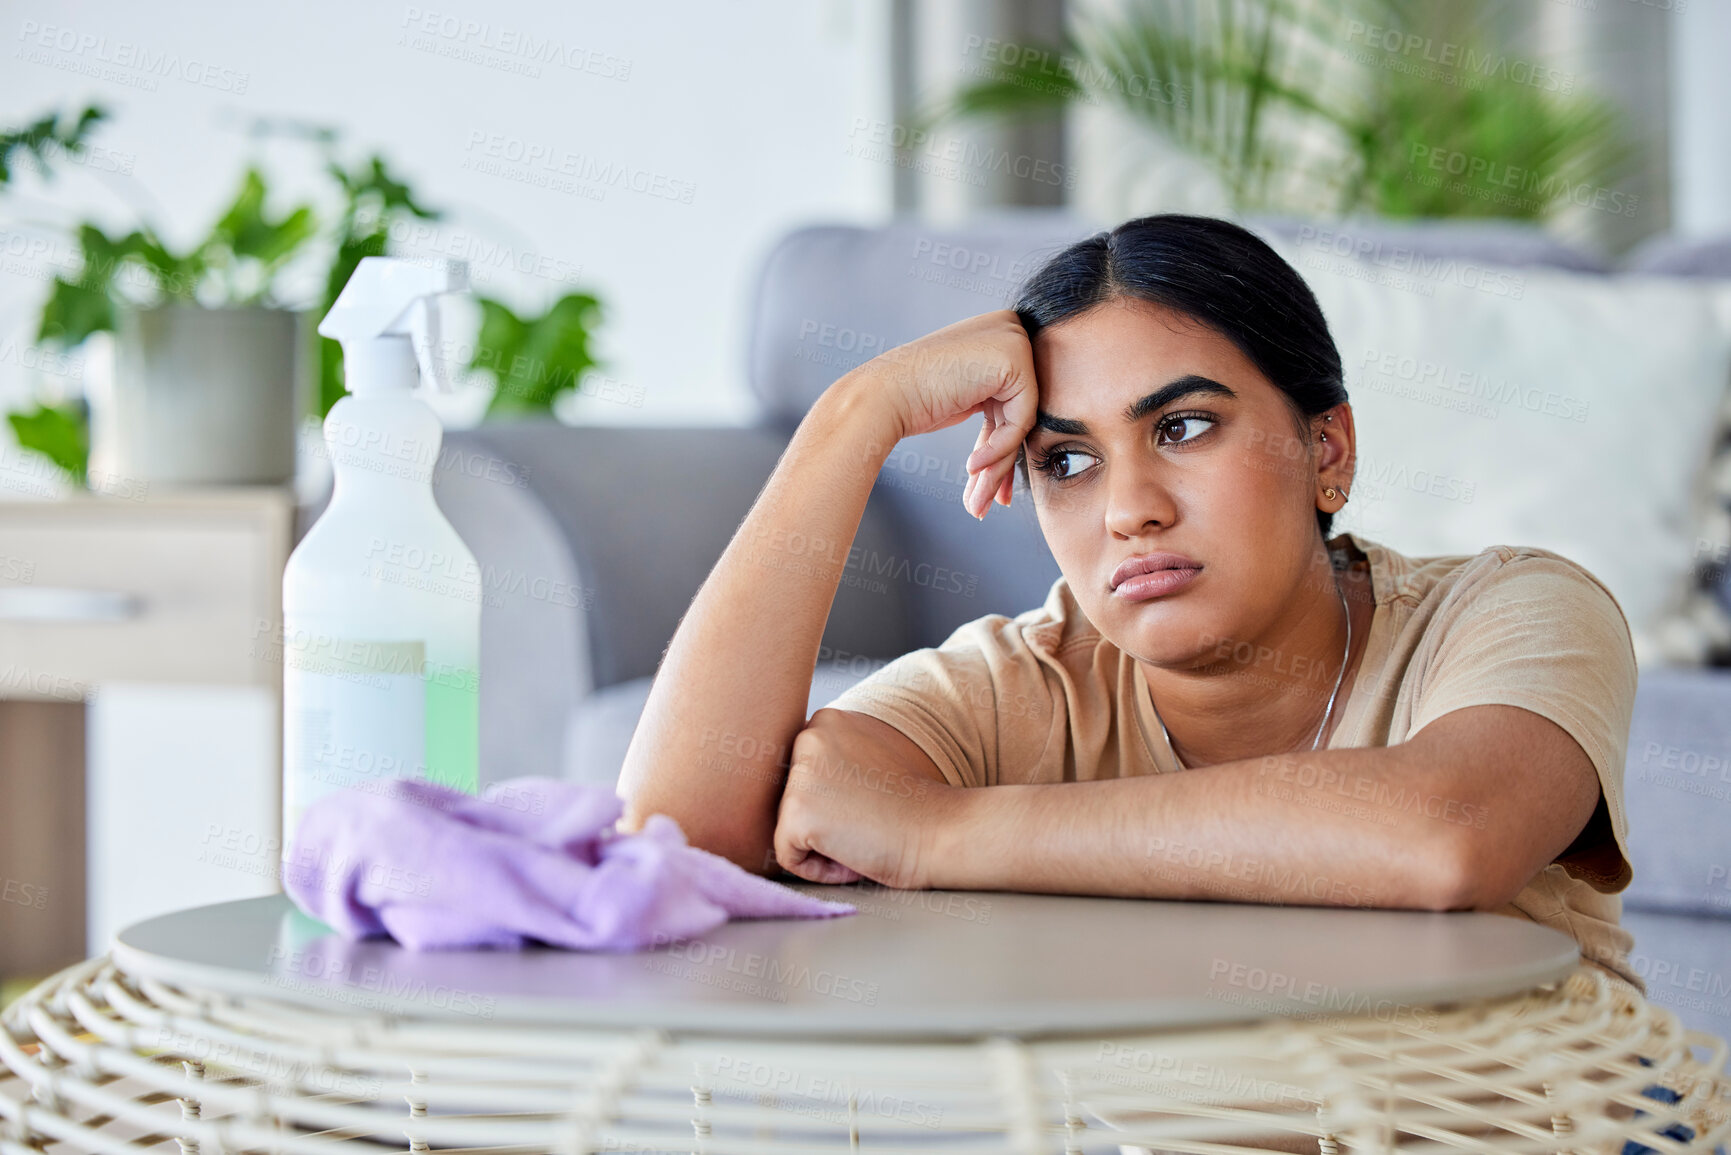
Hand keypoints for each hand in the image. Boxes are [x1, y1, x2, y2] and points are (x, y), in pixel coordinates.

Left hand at [772, 739, 956, 888]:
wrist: (944, 830)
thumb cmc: (917, 806)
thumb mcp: (870, 760)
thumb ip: (835, 759)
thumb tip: (803, 784)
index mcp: (826, 721)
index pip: (802, 778)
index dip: (836, 802)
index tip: (873, 803)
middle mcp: (808, 738)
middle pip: (791, 800)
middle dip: (825, 822)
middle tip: (870, 821)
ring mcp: (800, 774)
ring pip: (789, 827)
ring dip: (823, 844)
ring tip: (865, 836)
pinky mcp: (797, 812)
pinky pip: (788, 856)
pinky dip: (819, 869)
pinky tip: (855, 854)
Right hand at [834, 309, 1039, 520]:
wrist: (882, 396)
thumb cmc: (912, 400)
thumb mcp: (965, 396)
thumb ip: (997, 402)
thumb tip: (1024, 436)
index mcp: (998, 332)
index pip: (1013, 399)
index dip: (1000, 446)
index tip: (989, 485)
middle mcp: (1011, 327)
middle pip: (1020, 409)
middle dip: (1002, 462)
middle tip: (988, 501)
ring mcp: (1014, 338)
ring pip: (1022, 420)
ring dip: (998, 467)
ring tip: (977, 501)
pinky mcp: (1015, 357)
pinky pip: (1021, 418)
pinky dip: (999, 449)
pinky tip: (972, 467)